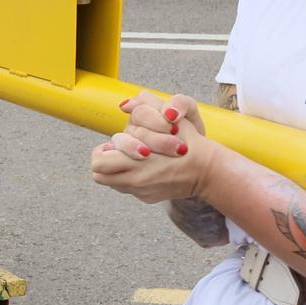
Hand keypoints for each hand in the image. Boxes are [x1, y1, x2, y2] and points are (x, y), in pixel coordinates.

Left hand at [88, 94, 208, 204]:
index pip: (98, 162)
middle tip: (119, 153)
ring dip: (116, 170)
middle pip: (99, 175)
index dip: (103, 150)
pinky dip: (131, 177)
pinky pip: (128, 188)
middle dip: (105, 162)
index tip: (114, 146)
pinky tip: (146, 168)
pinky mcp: (148, 198)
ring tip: (132, 159)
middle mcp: (135, 181)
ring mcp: (141, 192)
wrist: (207, 171)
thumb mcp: (168, 117)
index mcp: (135, 162)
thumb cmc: (188, 141)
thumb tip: (124, 106)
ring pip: (111, 182)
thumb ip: (144, 106)